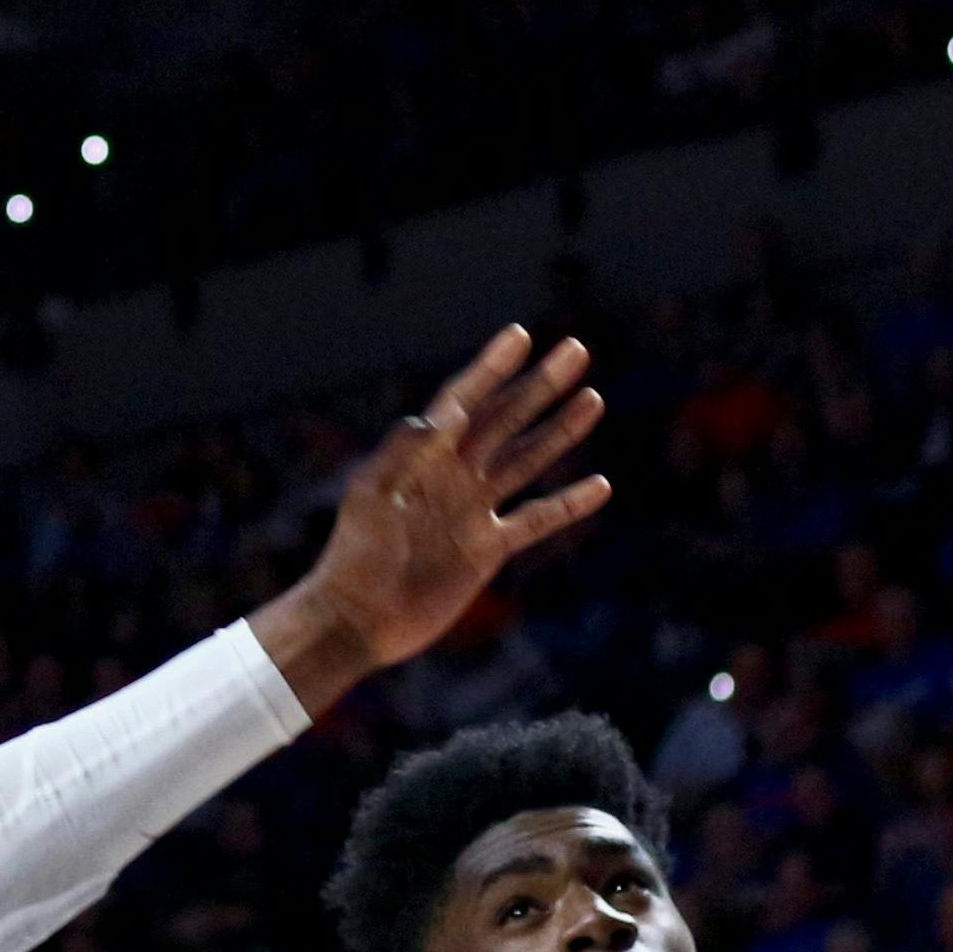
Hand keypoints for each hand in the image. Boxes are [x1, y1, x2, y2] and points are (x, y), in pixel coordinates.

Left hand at [254, 326, 608, 716]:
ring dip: (559, 431)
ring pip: (526, 460)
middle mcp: (453, 475)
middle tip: (576, 350)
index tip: (519, 334)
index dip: (491, 367)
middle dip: (539, 385)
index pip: (464, 400)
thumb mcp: (370, 496)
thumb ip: (404, 453)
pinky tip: (599, 486)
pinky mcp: (486, 548)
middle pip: (505, 419)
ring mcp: (472, 510)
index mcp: (423, 455)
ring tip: (592, 398)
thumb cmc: (353, 554)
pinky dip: (567, 504)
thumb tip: (443, 413)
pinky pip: (536, 520)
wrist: (357, 617)